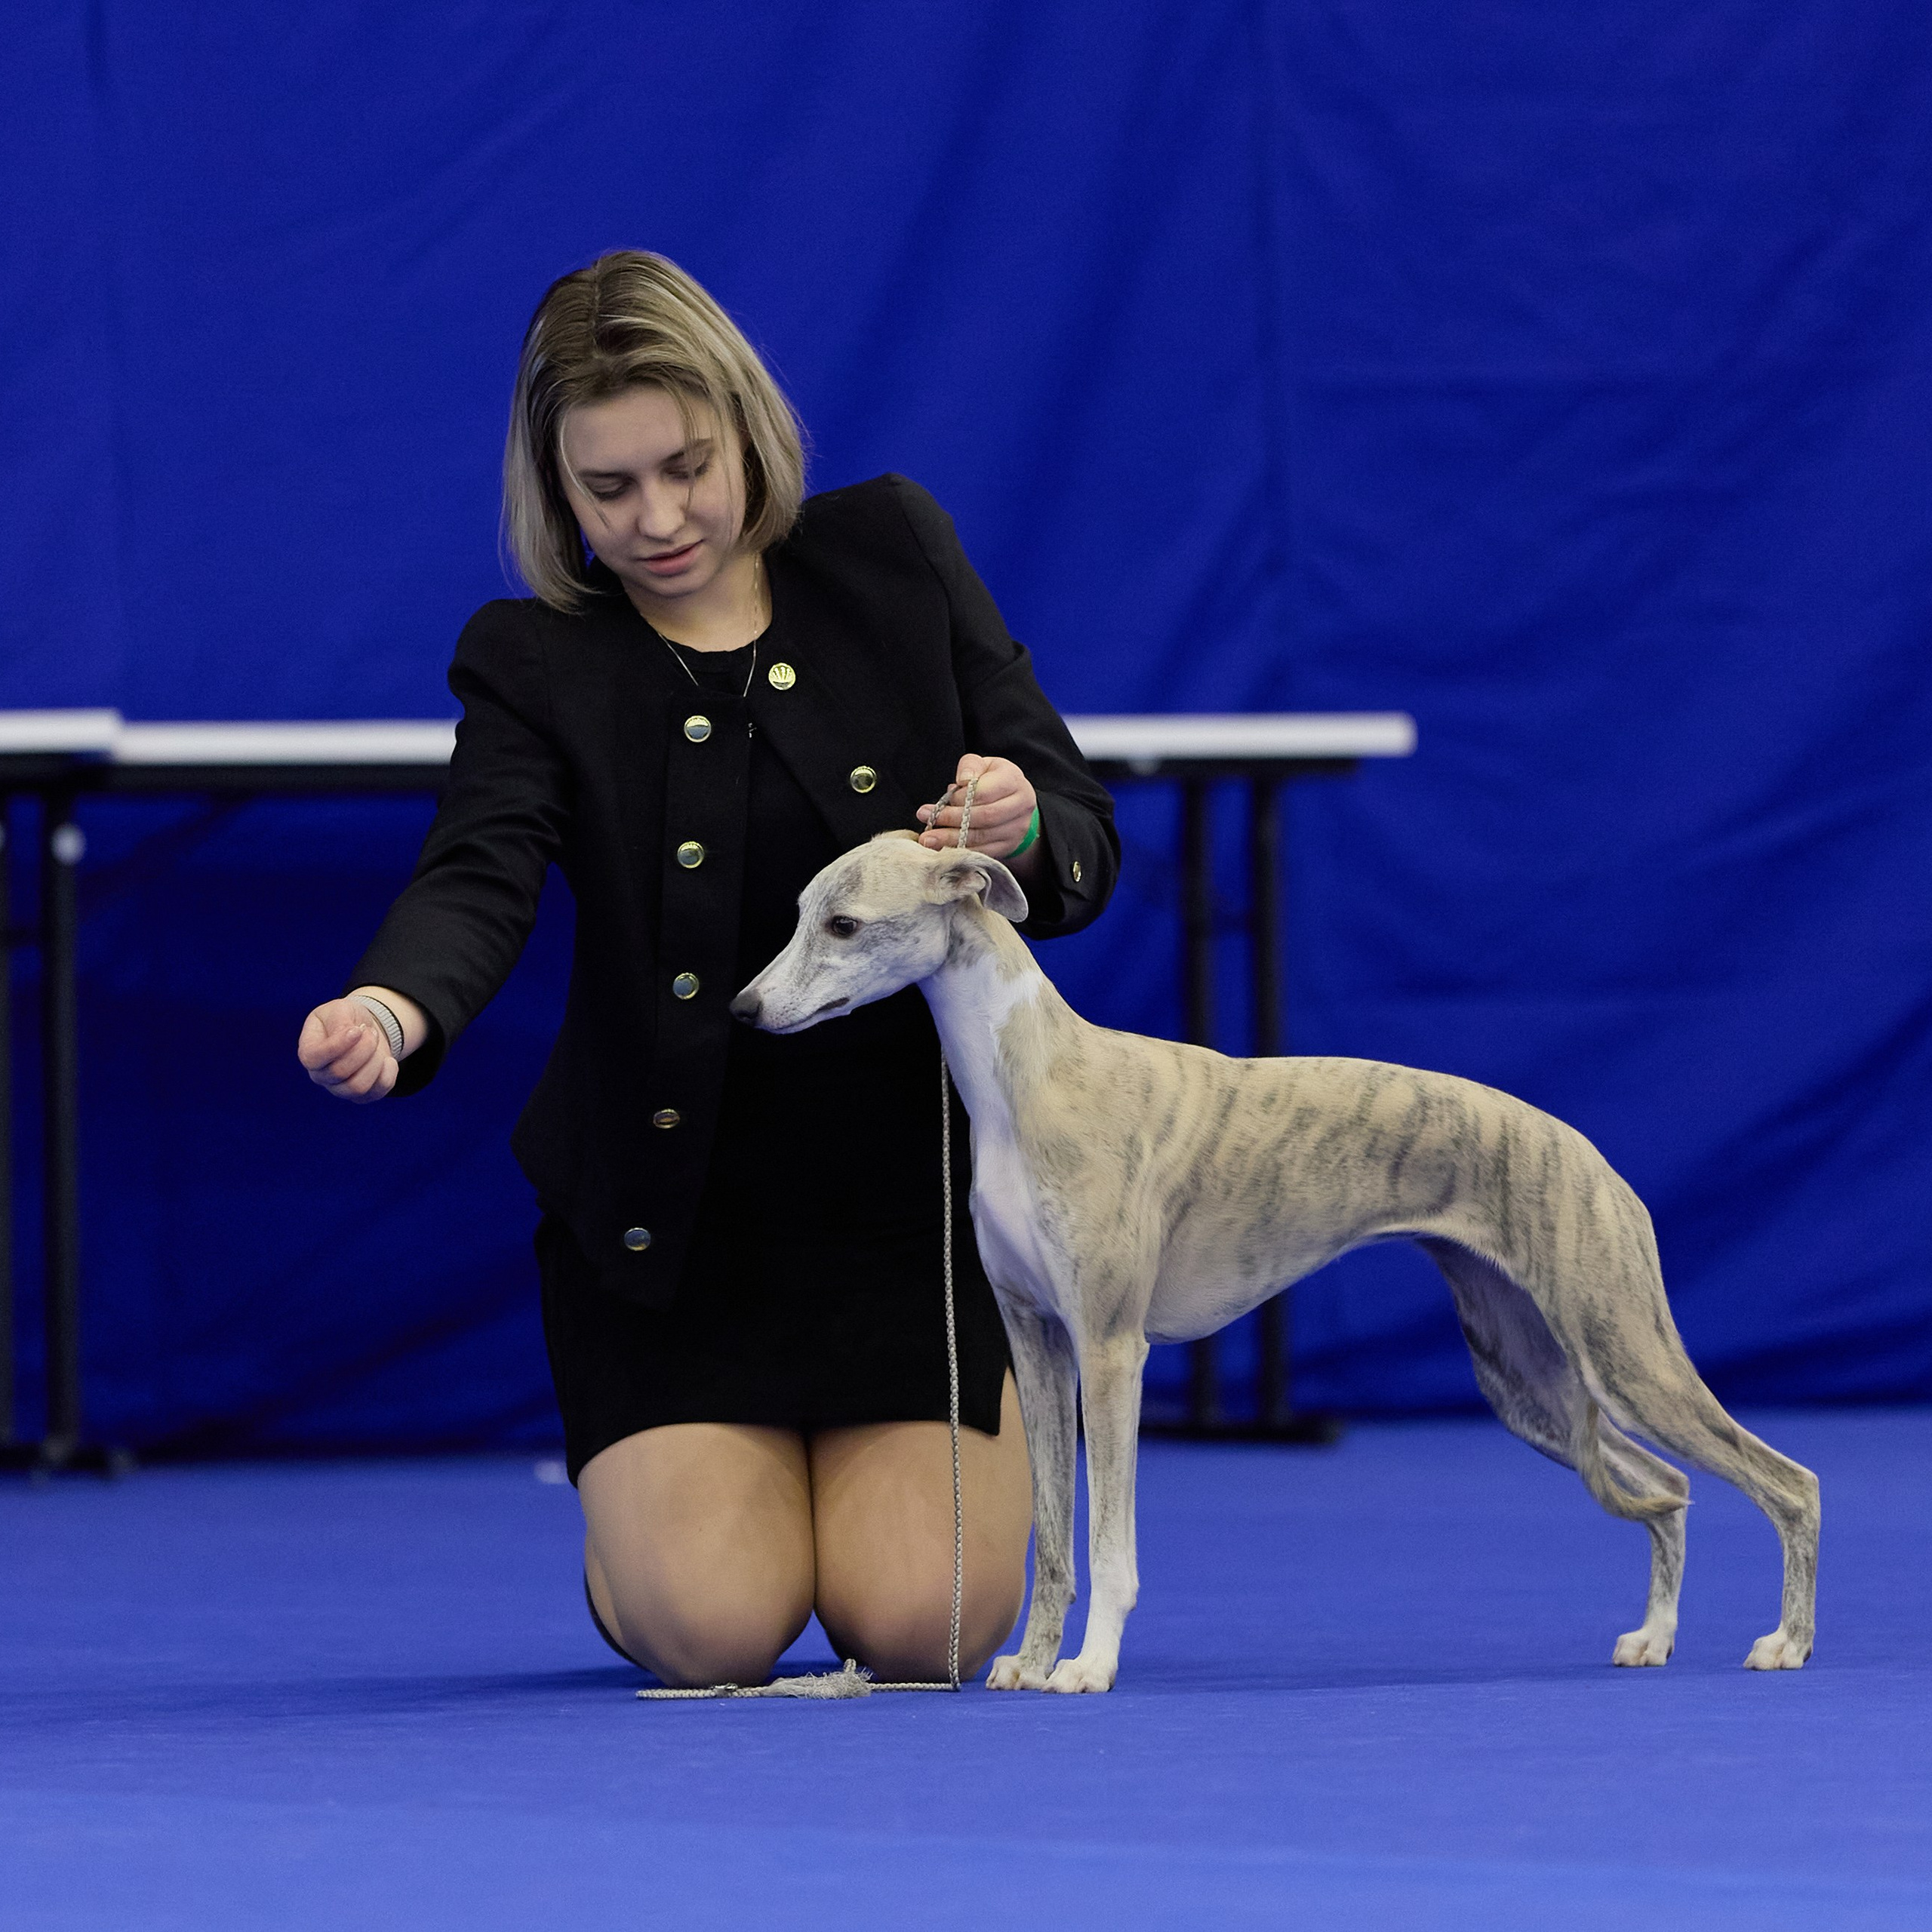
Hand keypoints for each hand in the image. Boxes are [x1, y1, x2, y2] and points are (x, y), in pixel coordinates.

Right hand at [298, 998, 397, 1103]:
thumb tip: (349, 1035)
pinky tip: (387, 1060)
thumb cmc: (346, 1018)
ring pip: (358, 1086)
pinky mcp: (361, 1095)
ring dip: (375, 1061)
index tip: (356, 1029)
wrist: (364, 1029)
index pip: (313, 1058)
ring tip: (376, 1045)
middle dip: (363, 1048)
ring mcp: (339, 1088)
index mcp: (308, 1052)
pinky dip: (388, 1074)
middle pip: (340, 1072)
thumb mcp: (340, 1009)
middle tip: (370, 1032)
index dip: (337, 1045)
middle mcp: (320, 1075)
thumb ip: (339, 1021)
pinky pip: (377, 1092)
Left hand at [917, 754, 1036, 861]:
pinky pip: (983, 852)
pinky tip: (943, 848)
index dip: (959, 799)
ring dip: (952, 839)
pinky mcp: (1009, 845)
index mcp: (1013, 780)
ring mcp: (1017, 828)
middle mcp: (1020, 805)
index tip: (938, 803)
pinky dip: (961, 851)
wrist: (1013, 801)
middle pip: (984, 816)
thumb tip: (963, 781)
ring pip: (982, 837)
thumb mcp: (983, 765)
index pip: (984, 793)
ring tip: (928, 839)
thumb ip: (970, 766)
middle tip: (927, 819)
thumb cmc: (993, 780)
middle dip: (951, 820)